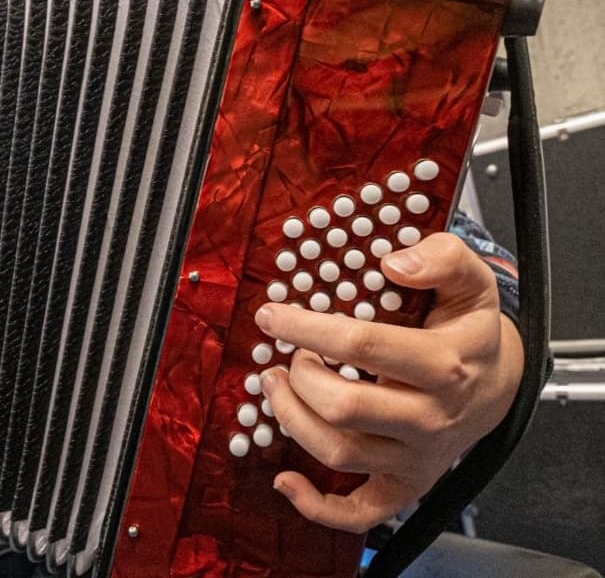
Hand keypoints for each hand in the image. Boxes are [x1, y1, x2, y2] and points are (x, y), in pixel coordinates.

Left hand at [254, 232, 523, 533]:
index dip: (306, 329)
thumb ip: (443, 258)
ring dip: (292, 419)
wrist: (497, 384)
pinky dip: (317, 507)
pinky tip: (286, 481)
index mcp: (443, 364)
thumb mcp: (472, 281)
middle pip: (344, 407)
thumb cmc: (470, 329)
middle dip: (298, 377)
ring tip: (275, 386)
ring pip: (340, 452)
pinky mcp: (406, 484)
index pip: (361, 346)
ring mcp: (417, 456)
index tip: (272, 316)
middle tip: (286, 355)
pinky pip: (360, 511)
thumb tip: (393, 264)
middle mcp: (430, 417)